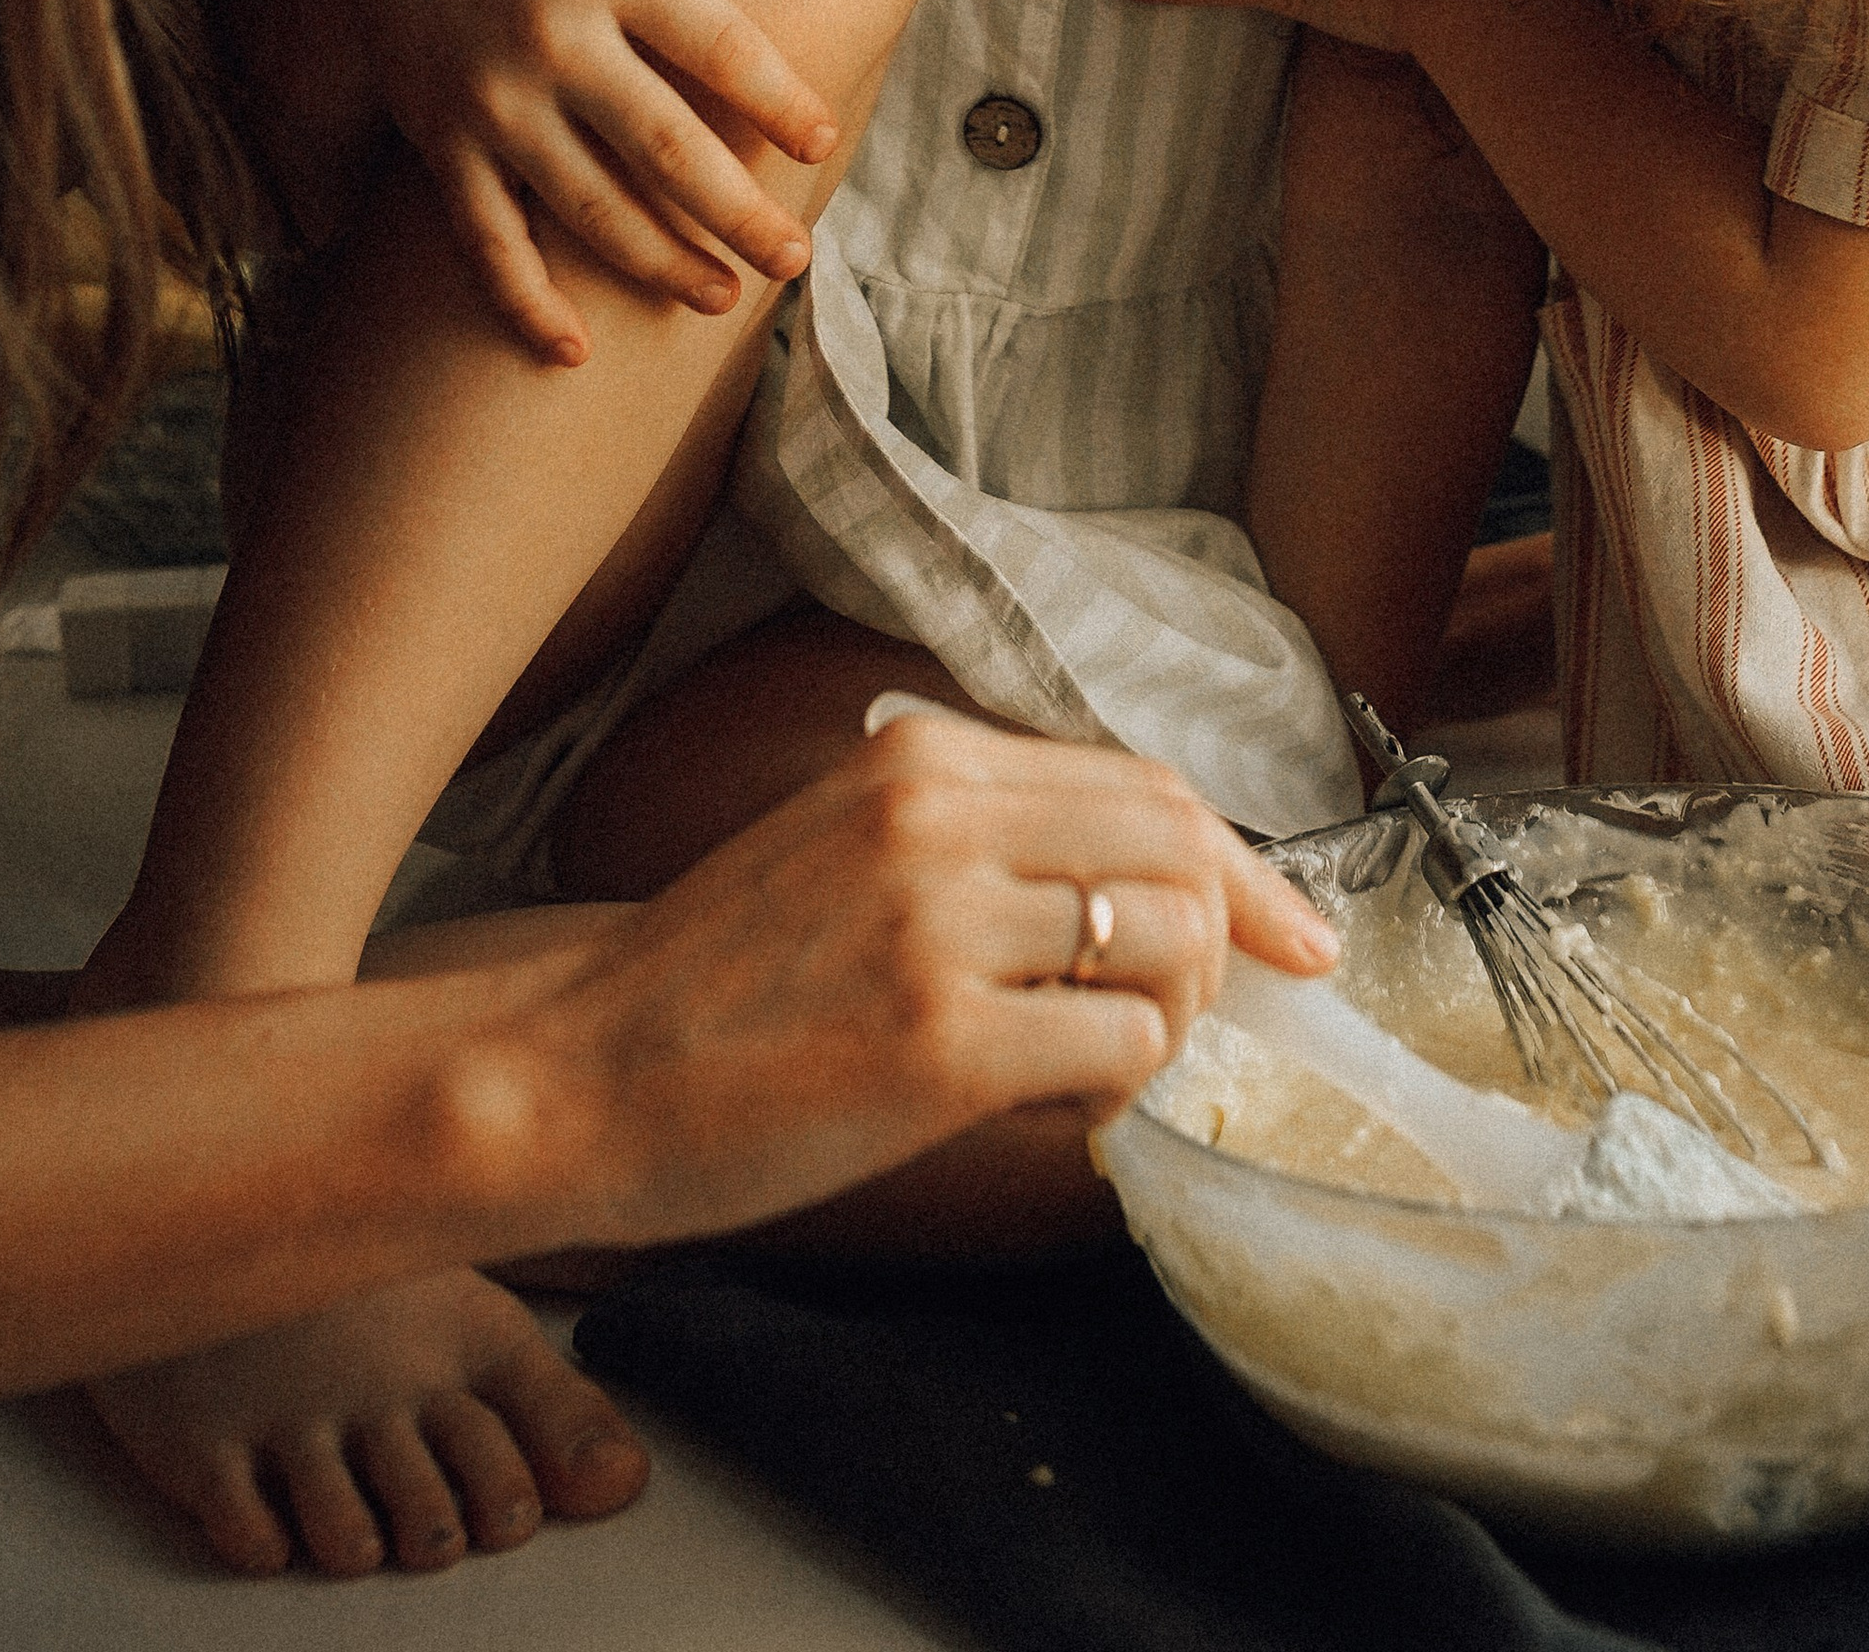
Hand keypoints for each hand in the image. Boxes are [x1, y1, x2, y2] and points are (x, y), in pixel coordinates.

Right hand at [330, 0, 839, 360]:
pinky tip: (573, 354)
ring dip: (659, 264)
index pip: (714, 39)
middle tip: (794, 260)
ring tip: (722, 298)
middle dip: (736, 213)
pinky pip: (488, 243)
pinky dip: (524, 304)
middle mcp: (552, 39)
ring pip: (589, 207)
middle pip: (664, 145)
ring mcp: (494, 104)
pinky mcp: (446, 151)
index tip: (821, 140)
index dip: (775, 95)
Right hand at [556, 710, 1339, 1249]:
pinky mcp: (942, 1045)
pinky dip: (1120, 1092)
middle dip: (1229, 940)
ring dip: (1166, 1024)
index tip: (1291, 930)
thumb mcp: (843, 839)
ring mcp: (943, 928)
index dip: (1236, 862)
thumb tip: (1140, 881)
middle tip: (1206, 1016)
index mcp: (923, 758)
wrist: (577, 1070)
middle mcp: (941, 820)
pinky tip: (1055, 1111)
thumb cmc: (712, 980)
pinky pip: (1120, 1053)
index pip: (1143, 783)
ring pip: (1165, 951)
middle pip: (1179, 849)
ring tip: (1093, 1069)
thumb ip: (979, 835)